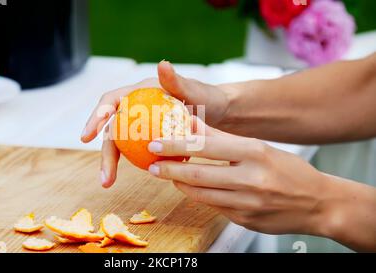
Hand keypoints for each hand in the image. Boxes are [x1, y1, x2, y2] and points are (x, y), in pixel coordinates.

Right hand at [81, 61, 230, 187]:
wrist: (219, 114)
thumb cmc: (208, 99)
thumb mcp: (195, 92)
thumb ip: (177, 81)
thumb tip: (162, 64)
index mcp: (140, 92)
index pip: (111, 101)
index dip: (96, 116)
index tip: (87, 136)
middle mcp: (136, 106)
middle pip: (113, 129)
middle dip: (104, 153)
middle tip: (104, 177)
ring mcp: (142, 124)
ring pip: (121, 143)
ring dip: (112, 162)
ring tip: (108, 183)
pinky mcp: (150, 137)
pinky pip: (136, 150)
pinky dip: (133, 163)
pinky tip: (133, 178)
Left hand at [147, 118, 332, 235]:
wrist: (319, 203)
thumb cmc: (289, 171)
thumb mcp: (260, 147)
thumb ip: (224, 138)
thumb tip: (191, 124)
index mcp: (255, 153)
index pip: (207, 146)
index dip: (177, 145)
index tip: (156, 143)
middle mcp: (251, 179)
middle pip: (199, 175)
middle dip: (170, 170)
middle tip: (152, 164)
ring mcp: (247, 203)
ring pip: (202, 195)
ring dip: (180, 185)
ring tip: (168, 175)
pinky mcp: (245, 220)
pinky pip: (214, 207)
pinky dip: (199, 196)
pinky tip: (191, 189)